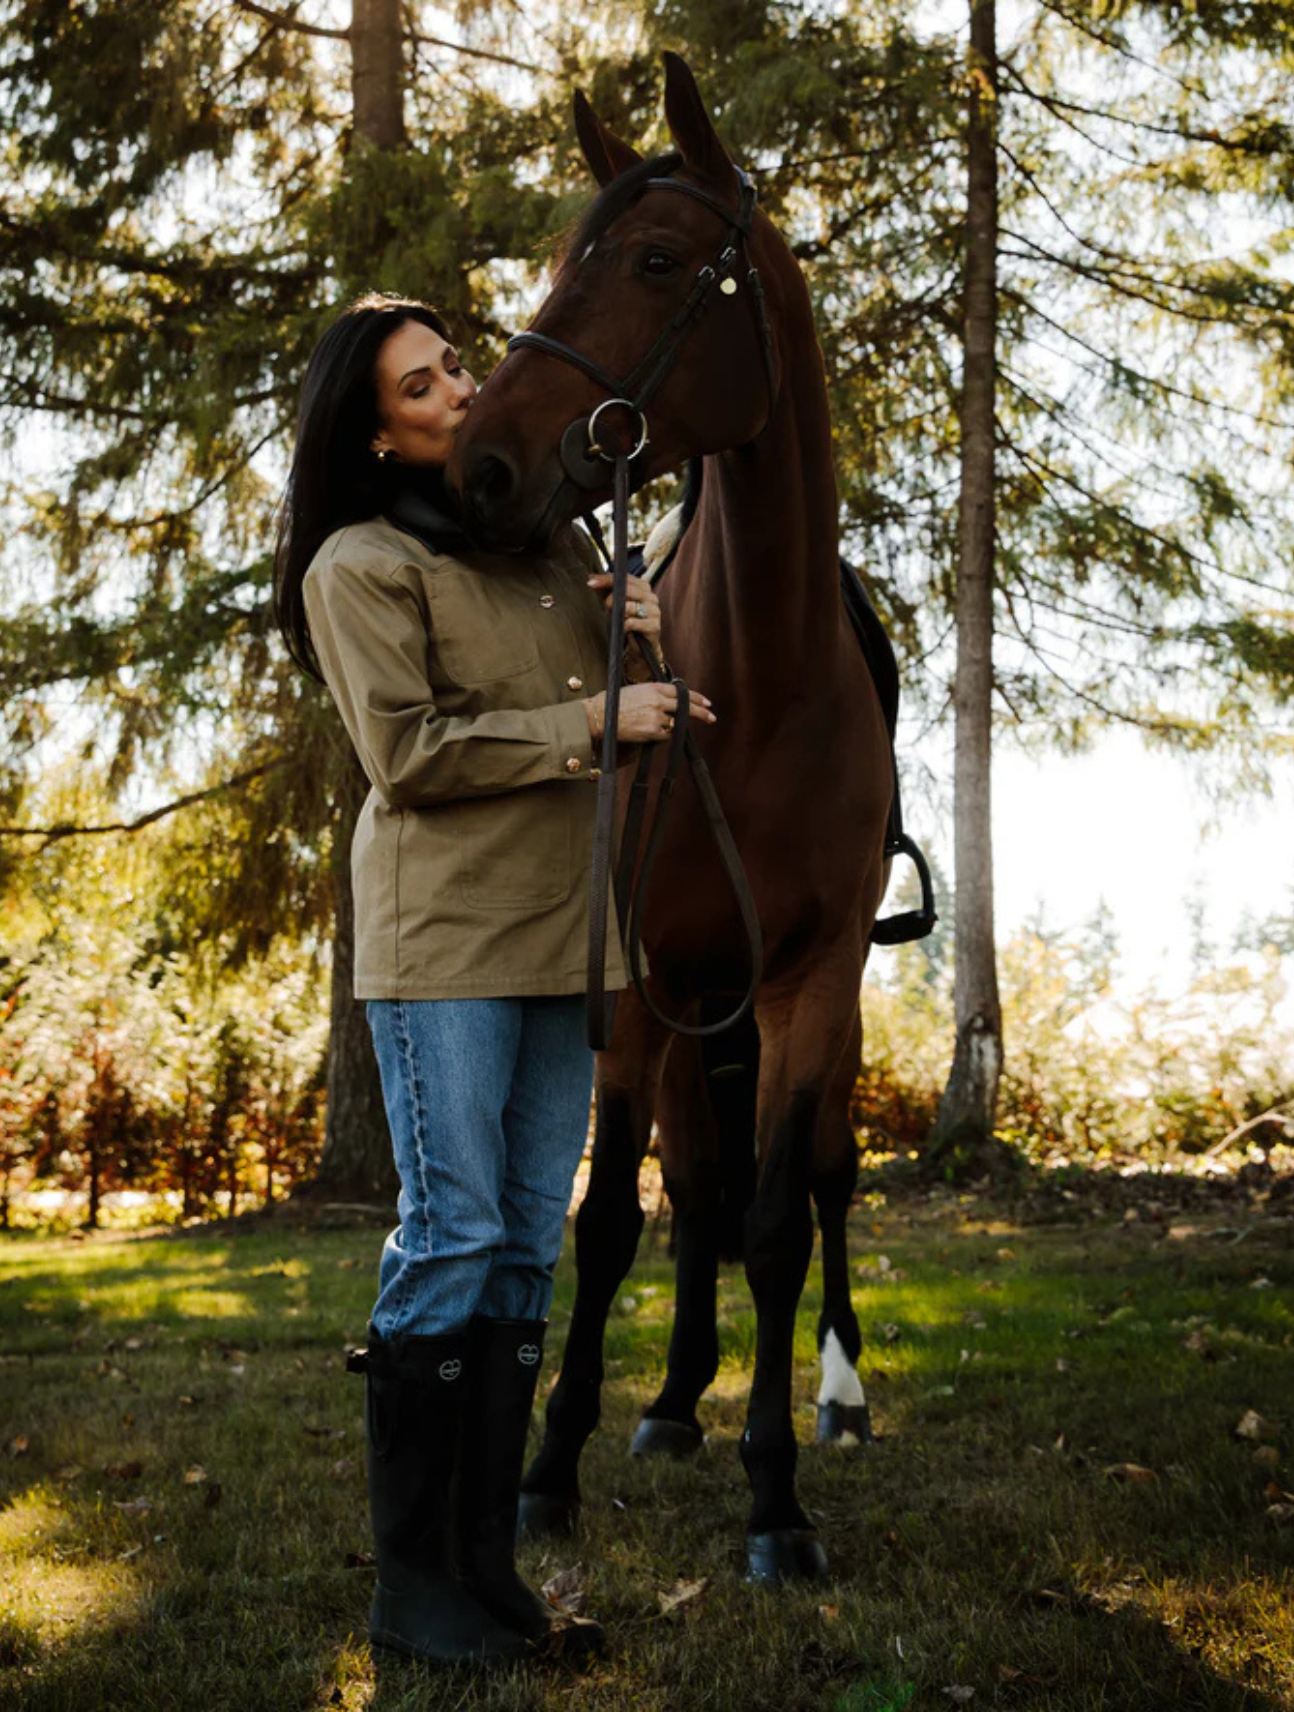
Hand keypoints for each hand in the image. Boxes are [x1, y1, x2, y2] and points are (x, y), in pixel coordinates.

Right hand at [584, 682, 716, 742]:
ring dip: (670, 727)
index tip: (706, 702)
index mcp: (653, 687)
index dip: (696, 697)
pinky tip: (648, 733)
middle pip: (685, 706)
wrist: (599, 716)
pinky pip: (665, 736)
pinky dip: (661, 736)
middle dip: (701, 712)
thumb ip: (654, 694)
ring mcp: (656, 716)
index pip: (681, 692)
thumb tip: (668, 703)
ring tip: (655, 727)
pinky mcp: (652, 731)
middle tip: (712, 716)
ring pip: (674, 723)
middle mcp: (657, 700)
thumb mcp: (636, 691)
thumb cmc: (613, 704)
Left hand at [587, 572, 661, 651]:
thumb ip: (605, 591)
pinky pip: (632, 623)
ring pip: (630, 606)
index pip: (625, 578)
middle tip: (605, 606)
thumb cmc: (627, 624)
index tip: (592, 582)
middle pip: (629, 589)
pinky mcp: (654, 626)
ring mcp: (654, 612)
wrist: (640, 649)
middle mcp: (651, 597)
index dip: (608, 579)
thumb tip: (591, 578)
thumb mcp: (614, 605)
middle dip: (612, 597)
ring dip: (619, 613)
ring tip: (618, 620)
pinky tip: (624, 630)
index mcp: (643, 588)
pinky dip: (624, 626)